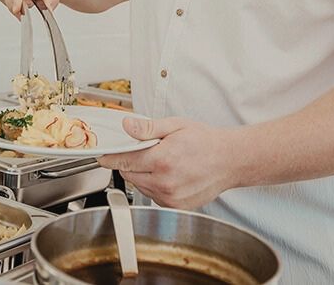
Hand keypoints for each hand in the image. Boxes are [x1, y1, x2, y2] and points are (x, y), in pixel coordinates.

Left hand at [97, 117, 238, 209]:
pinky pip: (153, 196)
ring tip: (162, 162)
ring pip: (141, 187)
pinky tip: (168, 174)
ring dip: (142, 175)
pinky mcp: (176, 206)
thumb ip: (148, 128)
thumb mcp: (175, 126)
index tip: (102, 157)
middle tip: (144, 152)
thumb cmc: (206, 142)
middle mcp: (165, 182)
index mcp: (162, 160)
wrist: (231, 160)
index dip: (110, 158)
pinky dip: (154, 185)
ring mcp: (171, 197)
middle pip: (130, 175)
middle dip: (131, 163)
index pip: (124, 161)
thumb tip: (127, 126)